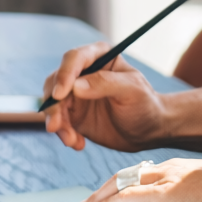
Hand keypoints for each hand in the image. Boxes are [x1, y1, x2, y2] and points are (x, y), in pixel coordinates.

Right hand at [41, 43, 174, 150]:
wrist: (148, 131)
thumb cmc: (146, 105)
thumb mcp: (132, 91)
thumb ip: (105, 84)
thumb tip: (75, 86)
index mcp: (100, 57)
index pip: (74, 59)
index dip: (64, 75)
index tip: (60, 95)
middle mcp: (83, 72)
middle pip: (56, 82)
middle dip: (53, 105)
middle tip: (56, 126)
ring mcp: (75, 94)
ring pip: (53, 103)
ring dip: (57, 123)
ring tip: (71, 140)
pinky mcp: (73, 114)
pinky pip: (59, 121)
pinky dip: (64, 133)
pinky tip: (78, 144)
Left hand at [78, 158, 201, 201]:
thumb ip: (193, 201)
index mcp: (181, 168)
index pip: (144, 171)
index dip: (123, 182)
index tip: (110, 193)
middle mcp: (170, 168)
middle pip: (127, 174)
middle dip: (103, 188)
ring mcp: (167, 179)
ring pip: (122, 183)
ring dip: (99, 198)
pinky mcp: (165, 194)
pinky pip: (127, 198)